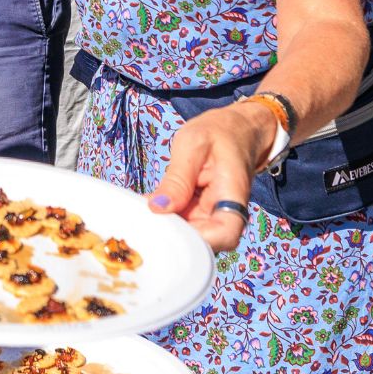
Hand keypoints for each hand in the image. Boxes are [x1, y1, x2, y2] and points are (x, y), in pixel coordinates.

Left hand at [146, 104, 279, 251]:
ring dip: (161, 229)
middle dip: (169, 238)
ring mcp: (209, 217)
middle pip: (201, 243)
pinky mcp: (196, 214)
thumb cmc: (219, 133)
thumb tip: (157, 208)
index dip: (197, 242)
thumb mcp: (193, 144)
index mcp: (232, 196)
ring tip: (137, 215)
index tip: (165, 229)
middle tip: (139, 222)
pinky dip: (160, 219)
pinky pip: (178, 224)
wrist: (235, 130)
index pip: (224, 235)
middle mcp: (224, 214)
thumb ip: (177, 177)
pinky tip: (142, 208)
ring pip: (185, 238)